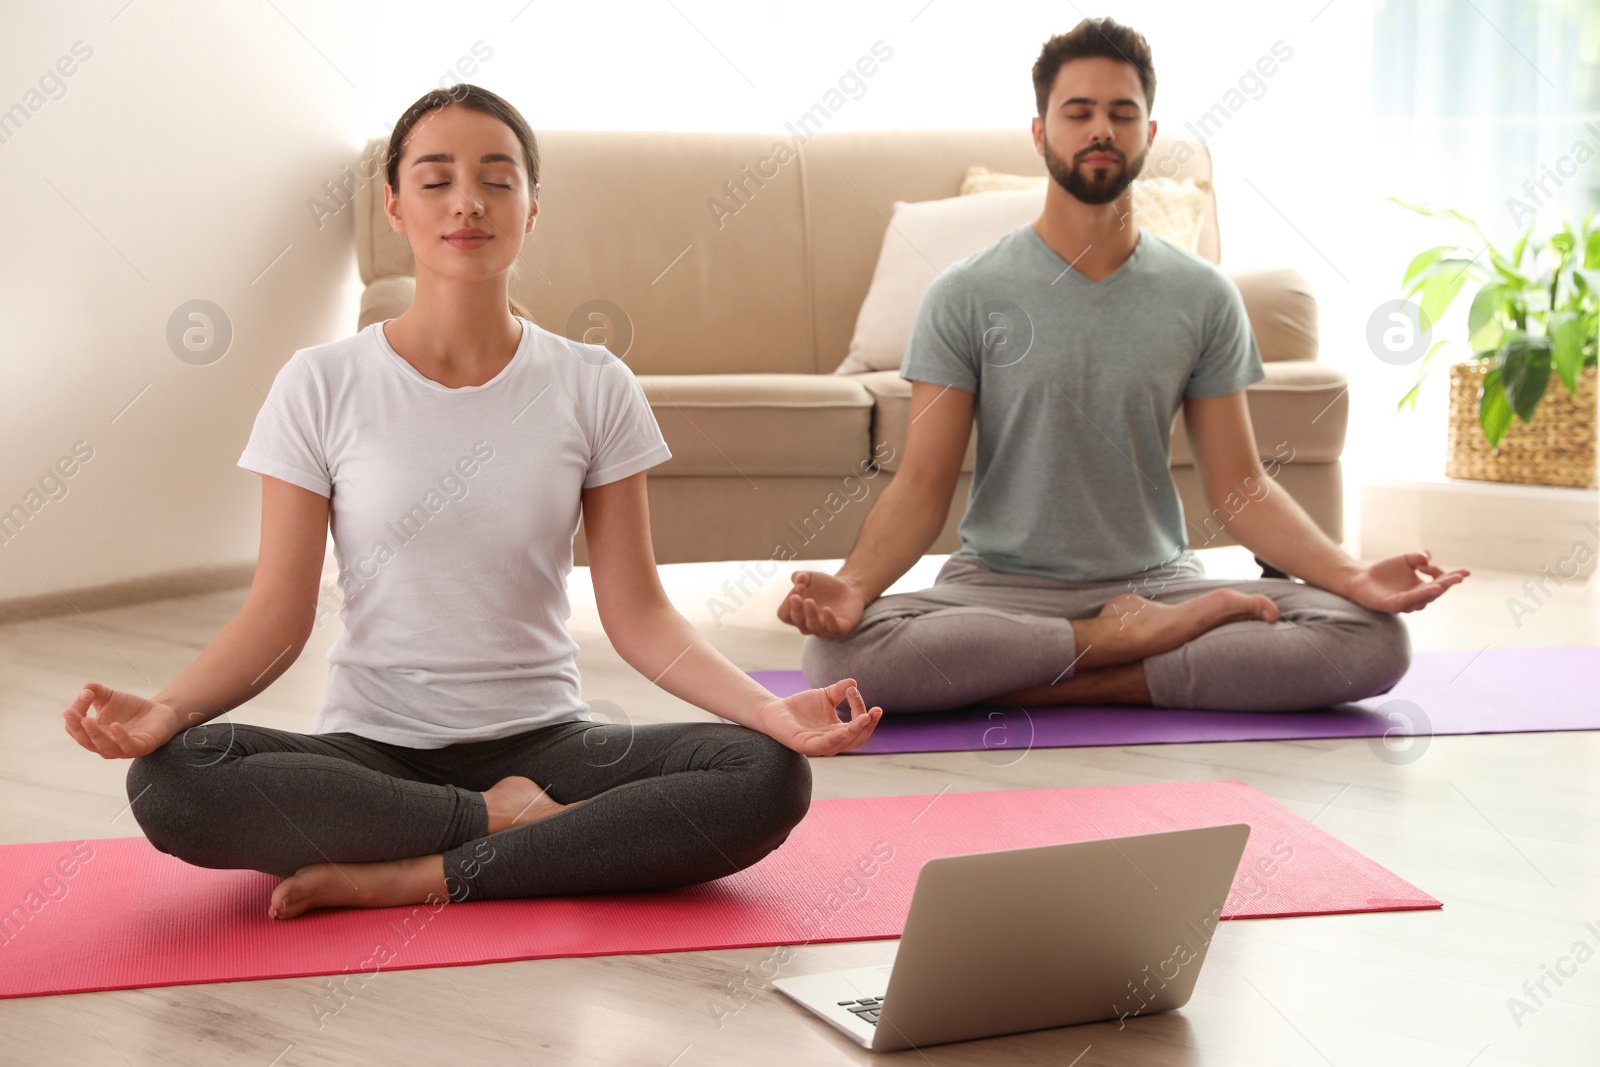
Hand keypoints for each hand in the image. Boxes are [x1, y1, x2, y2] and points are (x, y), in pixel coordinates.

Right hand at [63, 682, 182, 758]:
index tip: (83, 695)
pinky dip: (121, 737)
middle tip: (70, 713)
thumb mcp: (110, 697)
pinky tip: (115, 725)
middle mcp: (105, 745)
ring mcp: (123, 749)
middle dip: (77, 728)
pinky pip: (128, 746)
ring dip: (94, 734)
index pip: (76, 729)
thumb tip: (86, 688)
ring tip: (87, 720)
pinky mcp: (141, 747)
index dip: (74, 715)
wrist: (158, 711)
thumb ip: (96, 691)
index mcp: (94, 734)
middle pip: (86, 741)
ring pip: (104, 747)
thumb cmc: (130, 708)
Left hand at [755, 678, 882, 755]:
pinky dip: (835, 739)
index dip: (861, 708)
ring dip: (856, 731)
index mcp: (839, 731)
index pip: (858, 724)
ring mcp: (820, 745)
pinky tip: (843, 730)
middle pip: (857, 738)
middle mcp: (833, 741)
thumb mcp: (825, 696)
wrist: (776, 710)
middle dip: (868, 725)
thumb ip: (839, 691)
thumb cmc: (802, 706)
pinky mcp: (805, 745)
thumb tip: (854, 682)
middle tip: (876, 711)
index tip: (853, 690)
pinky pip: (823, 746)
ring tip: (865, 718)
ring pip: (844, 743)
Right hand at [777, 570, 868, 637]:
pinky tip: (827, 609)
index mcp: (797, 614)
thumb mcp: (809, 577)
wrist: (848, 587)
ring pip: (813, 626)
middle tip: (798, 595)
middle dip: (796, 609)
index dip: (788, 602)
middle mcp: (807, 625)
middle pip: (797, 621)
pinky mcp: (840, 629)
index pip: (785, 614)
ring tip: (809, 601)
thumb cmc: (824, 585)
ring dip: (810, 614)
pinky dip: (829, 620)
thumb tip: (798, 578)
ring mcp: (824, 629)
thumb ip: (800, 576)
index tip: (799, 586)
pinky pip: (833, 628)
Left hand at [1341, 551, 1468, 613]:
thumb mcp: (1405, 559)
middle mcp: (1417, 597)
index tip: (1461, 570)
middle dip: (1448, 583)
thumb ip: (1417, 557)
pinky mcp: (1393, 605)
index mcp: (1422, 586)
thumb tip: (1427, 557)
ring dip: (1433, 590)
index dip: (1451, 576)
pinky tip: (1428, 588)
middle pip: (1436, 591)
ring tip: (1443, 583)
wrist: (1359, 578)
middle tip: (1460, 577)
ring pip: (1423, 598)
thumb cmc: (1384, 570)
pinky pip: (1408, 601)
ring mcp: (1406, 603)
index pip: (1441, 581)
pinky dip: (1419, 595)